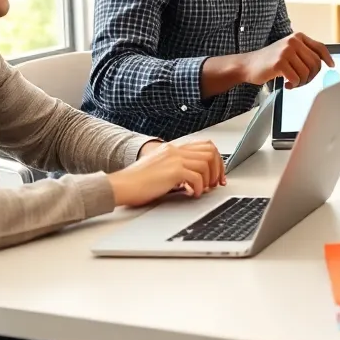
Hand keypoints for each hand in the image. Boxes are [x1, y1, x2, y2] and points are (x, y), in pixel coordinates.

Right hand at [107, 139, 224, 206]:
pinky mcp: (172, 171)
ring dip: (209, 179)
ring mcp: (174, 159)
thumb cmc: (137, 182)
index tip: (217, 175)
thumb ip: (177, 169)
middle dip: (218, 168)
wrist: (121, 186)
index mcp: (173, 148)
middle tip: (216, 184)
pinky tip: (193, 194)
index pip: (205, 145)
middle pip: (210, 151)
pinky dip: (200, 188)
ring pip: (206, 162)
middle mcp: (175, 150)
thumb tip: (197, 179)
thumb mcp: (160, 169)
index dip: (216, 160)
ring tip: (203, 190)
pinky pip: (197, 177)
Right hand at [241, 32, 334, 88]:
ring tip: (293, 83)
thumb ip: (304, 53)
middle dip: (311, 76)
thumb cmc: (270, 60)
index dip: (327, 58)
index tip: (331, 65)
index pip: (320, 47)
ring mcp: (286, 51)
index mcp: (297, 37)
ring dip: (302, 82)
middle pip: (315, 63)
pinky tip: (286, 84)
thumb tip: (323, 63)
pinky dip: (293, 85)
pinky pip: (296, 79)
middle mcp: (293, 41)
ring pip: (307, 73)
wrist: (248, 65)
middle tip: (302, 81)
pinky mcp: (280, 62)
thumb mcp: (288, 51)